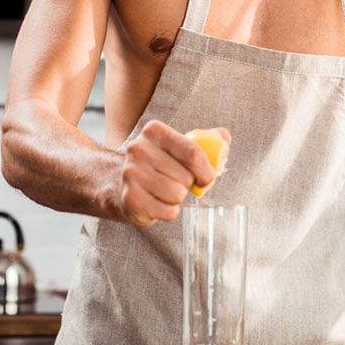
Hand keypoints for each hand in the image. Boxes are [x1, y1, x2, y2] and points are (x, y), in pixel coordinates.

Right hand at [111, 120, 228, 226]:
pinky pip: (167, 212)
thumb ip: (207, 140)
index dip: (207, 170)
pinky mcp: (130, 198)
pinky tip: (158, 202)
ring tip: (166, 191)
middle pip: (186, 176)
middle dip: (189, 185)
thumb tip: (223, 138)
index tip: (208, 177)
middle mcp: (139, 149)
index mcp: (154, 131)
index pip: (193, 152)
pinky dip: (169, 212)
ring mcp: (131, 174)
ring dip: (178, 198)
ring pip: (177, 195)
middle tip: (179, 183)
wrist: (121, 184)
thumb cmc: (159, 164)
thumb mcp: (180, 146)